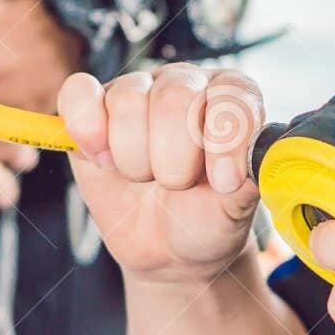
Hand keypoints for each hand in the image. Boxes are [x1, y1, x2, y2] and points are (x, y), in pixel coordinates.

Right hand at [57, 63, 264, 285]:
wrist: (170, 250)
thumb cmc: (209, 217)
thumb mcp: (238, 205)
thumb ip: (249, 177)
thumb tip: (257, 160)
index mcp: (232, 96)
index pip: (230, 95)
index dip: (224, 141)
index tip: (222, 183)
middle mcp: (186, 84)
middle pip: (173, 98)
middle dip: (173, 159)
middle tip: (176, 185)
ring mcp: (138, 92)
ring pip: (127, 100)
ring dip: (133, 157)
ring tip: (143, 177)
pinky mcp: (92, 109)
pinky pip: (78, 93)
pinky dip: (86, 127)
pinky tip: (102, 159)